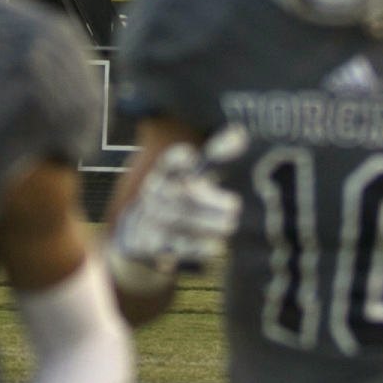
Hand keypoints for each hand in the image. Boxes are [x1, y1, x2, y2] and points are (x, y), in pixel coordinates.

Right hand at [110, 127, 246, 286]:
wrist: (142, 232)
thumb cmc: (180, 196)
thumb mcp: (194, 174)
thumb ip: (216, 155)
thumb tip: (240, 133)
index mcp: (164, 173)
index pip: (167, 163)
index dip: (177, 159)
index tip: (192, 156)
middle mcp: (155, 195)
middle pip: (177, 195)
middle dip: (205, 200)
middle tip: (235, 205)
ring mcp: (152, 221)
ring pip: (176, 221)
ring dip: (204, 224)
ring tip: (230, 226)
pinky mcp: (153, 246)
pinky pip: (172, 248)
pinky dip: (193, 249)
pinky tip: (215, 249)